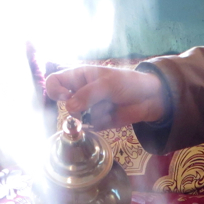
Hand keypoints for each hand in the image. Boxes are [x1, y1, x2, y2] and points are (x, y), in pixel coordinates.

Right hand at [45, 66, 165, 130]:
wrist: (148, 98)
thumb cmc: (127, 83)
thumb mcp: (107, 84)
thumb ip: (87, 94)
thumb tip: (69, 107)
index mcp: (79, 76)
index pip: (54, 81)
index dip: (54, 89)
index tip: (65, 96)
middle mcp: (80, 92)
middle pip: (64, 103)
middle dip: (77, 108)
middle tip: (89, 107)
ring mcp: (88, 107)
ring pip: (78, 117)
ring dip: (93, 114)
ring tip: (109, 106)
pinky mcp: (96, 121)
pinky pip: (91, 126)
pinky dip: (101, 122)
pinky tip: (113, 114)